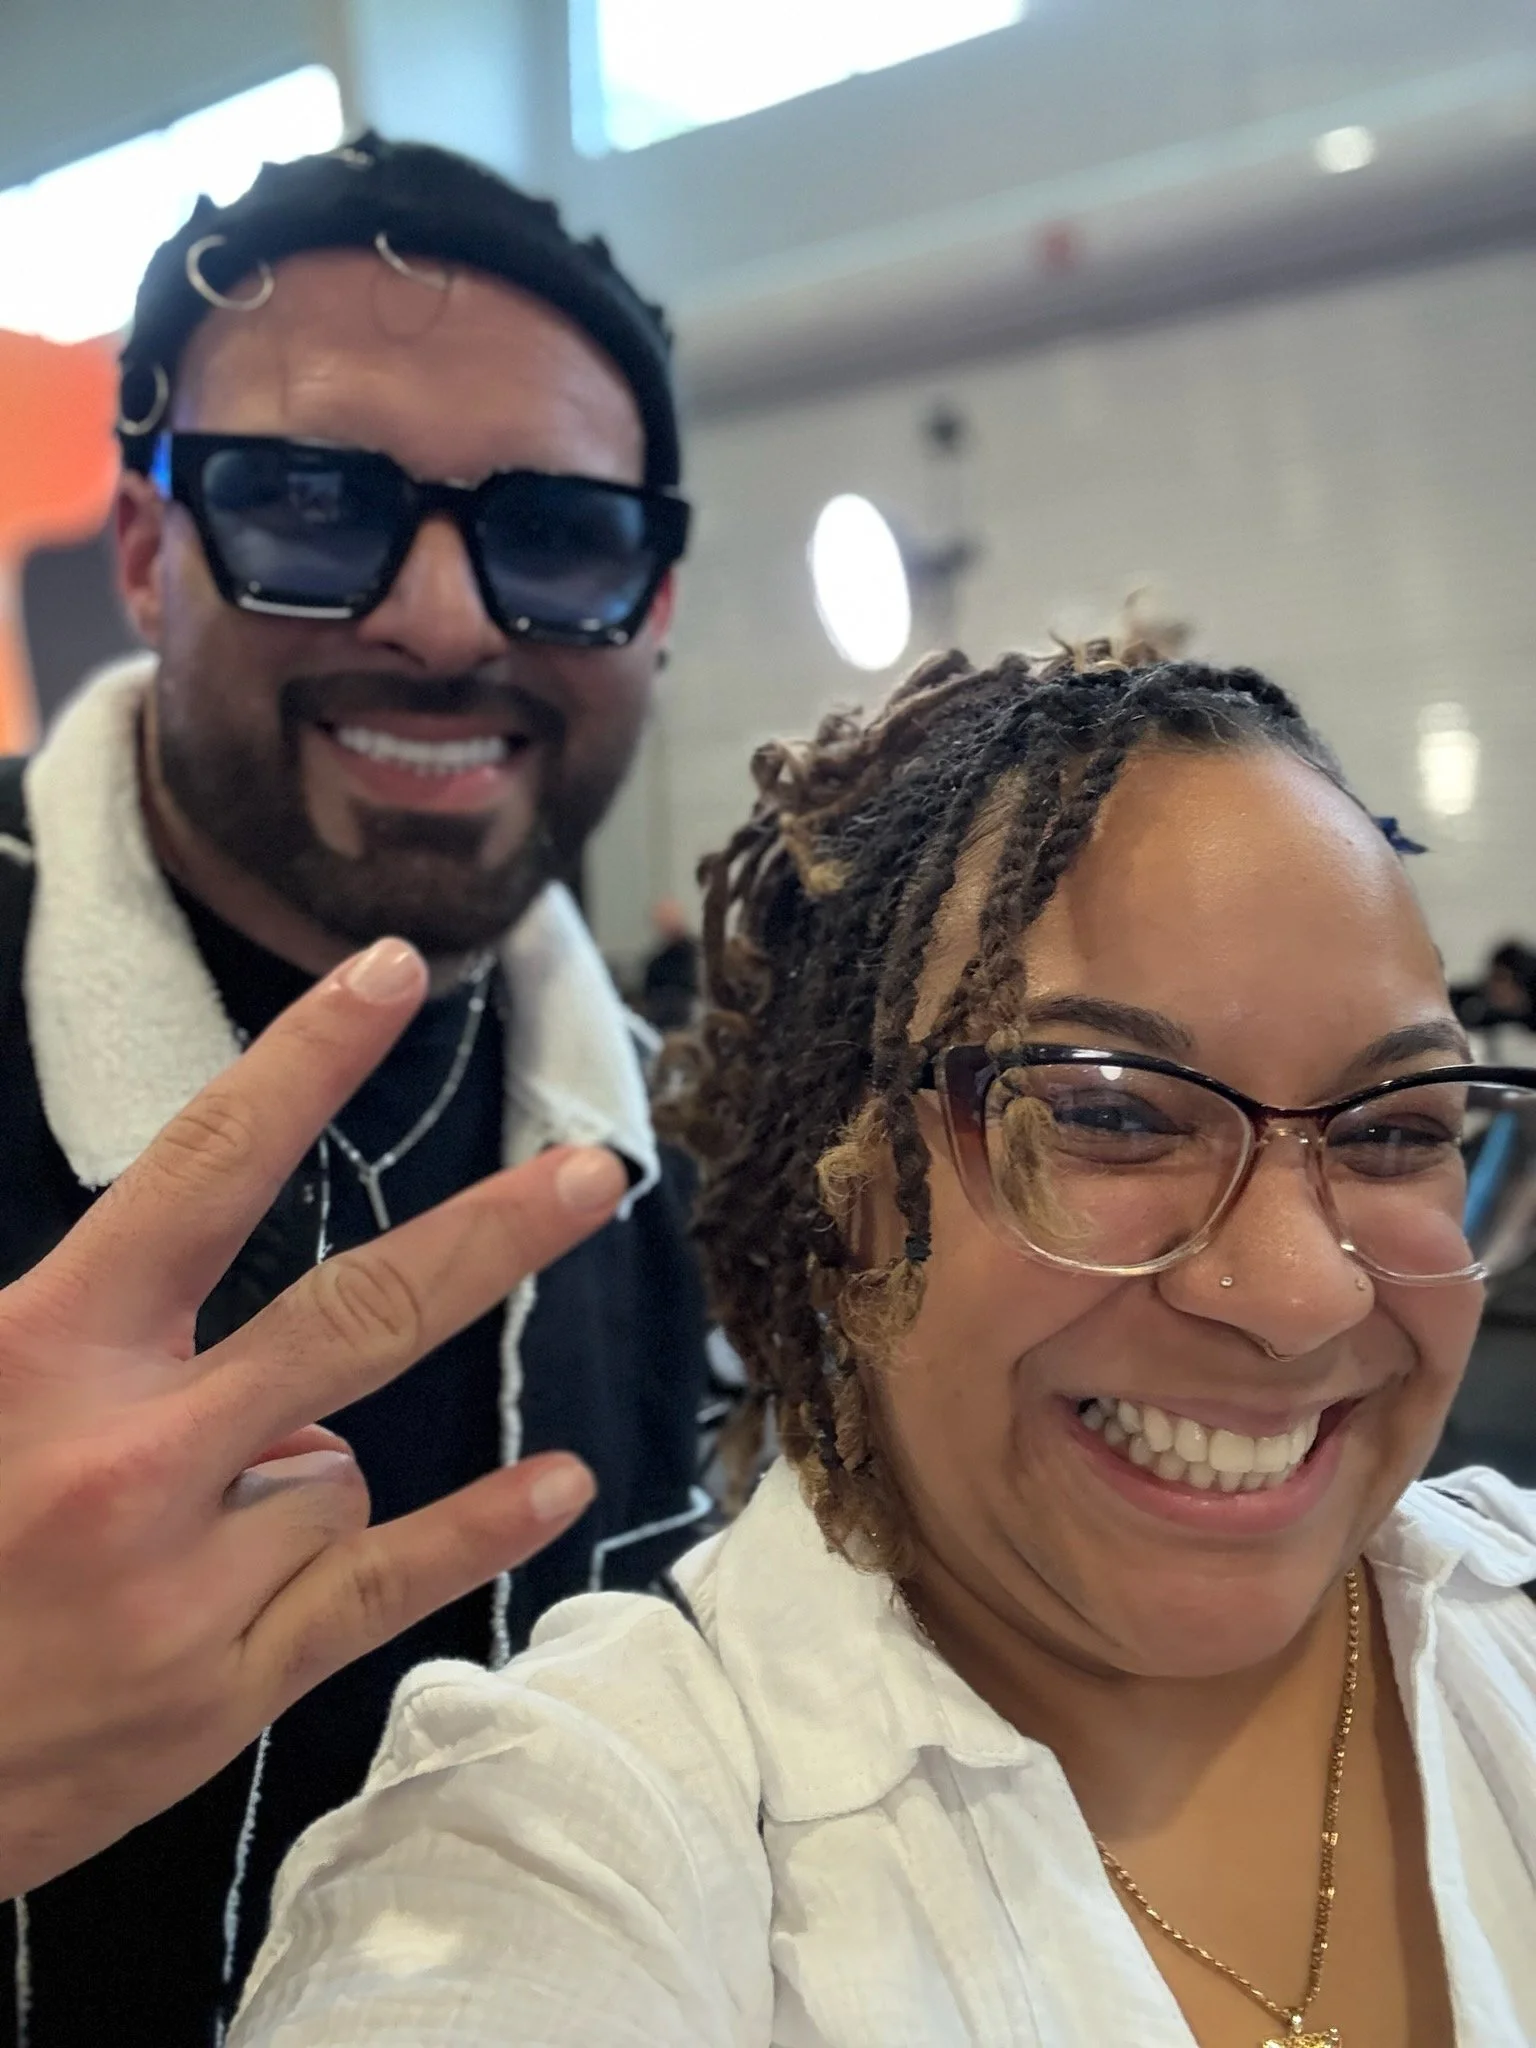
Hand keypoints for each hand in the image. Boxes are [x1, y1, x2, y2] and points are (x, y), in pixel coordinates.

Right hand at [0, 937, 623, 1897]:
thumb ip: (61, 1306)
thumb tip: (168, 1233)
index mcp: (45, 1350)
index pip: (204, 1168)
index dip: (307, 1061)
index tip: (393, 977)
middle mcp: (132, 1452)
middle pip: (355, 1311)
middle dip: (488, 1235)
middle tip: (595, 1175)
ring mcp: (192, 1576)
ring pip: (342, 1467)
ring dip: (291, 1478)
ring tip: (168, 1538)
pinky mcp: (229, 1684)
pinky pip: (386, 1583)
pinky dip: (476, 1531)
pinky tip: (557, 1481)